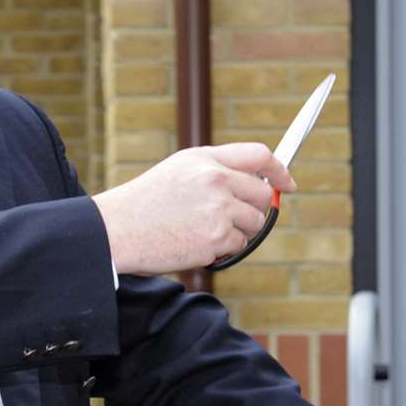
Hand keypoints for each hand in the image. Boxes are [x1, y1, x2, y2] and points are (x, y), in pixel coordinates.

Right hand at [91, 144, 295, 275]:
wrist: (117, 230)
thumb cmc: (145, 203)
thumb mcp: (179, 170)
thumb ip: (217, 170)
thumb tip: (258, 182)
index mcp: (206, 159)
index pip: (259, 155)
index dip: (279, 170)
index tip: (287, 184)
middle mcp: (216, 179)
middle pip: (263, 195)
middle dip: (255, 210)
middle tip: (231, 220)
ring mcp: (218, 209)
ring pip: (254, 224)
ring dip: (237, 232)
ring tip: (202, 231)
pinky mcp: (216, 238)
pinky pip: (239, 246)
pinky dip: (223, 250)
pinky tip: (195, 244)